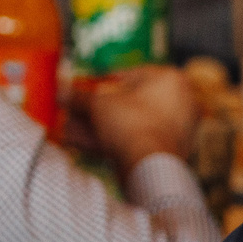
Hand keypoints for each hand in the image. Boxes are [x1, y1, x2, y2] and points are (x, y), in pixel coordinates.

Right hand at [79, 65, 200, 174]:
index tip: (80, 91)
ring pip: (129, 123)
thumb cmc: (132, 124)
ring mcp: (177, 128)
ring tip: (70, 130)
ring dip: (98, 126)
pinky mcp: (169, 151)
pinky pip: (135, 140)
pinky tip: (83, 143)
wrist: (150, 166)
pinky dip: (111, 141)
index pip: (126, 75)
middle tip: (74, 112)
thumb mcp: (97, 102)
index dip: (97, 83)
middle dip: (96, 109)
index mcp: (170, 78)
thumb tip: (61, 90)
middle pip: (127, 102)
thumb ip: (78, 96)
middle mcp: (180, 100)